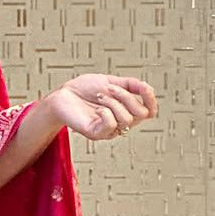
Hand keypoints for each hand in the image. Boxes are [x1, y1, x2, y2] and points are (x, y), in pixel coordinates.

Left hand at [43, 74, 157, 141]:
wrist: (63, 95)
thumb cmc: (84, 89)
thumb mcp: (111, 81)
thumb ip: (131, 85)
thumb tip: (148, 89)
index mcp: (125, 110)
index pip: (149, 112)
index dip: (151, 100)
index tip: (144, 88)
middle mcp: (120, 123)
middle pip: (140, 114)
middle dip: (127, 96)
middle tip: (108, 88)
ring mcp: (109, 130)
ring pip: (127, 119)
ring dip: (114, 102)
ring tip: (99, 96)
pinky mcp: (97, 134)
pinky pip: (112, 125)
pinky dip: (106, 112)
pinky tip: (97, 108)